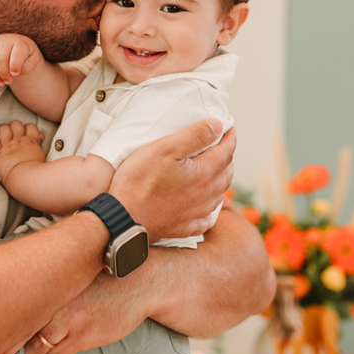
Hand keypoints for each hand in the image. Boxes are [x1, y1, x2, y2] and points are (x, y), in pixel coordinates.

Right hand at [0, 34, 42, 84]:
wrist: (18, 46)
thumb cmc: (26, 56)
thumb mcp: (32, 61)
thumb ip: (26, 67)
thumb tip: (13, 73)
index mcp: (21, 42)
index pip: (17, 53)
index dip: (15, 65)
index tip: (15, 75)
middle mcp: (7, 39)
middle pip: (1, 59)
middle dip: (3, 74)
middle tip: (8, 82)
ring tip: (1, 83)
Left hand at [0, 121, 45, 183]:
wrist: (25, 180)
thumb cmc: (36, 173)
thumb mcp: (41, 156)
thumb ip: (39, 144)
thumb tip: (40, 135)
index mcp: (31, 142)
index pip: (30, 126)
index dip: (27, 129)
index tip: (26, 135)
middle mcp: (19, 141)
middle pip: (16, 124)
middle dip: (14, 127)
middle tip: (13, 136)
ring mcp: (7, 146)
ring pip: (3, 128)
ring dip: (3, 131)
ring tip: (3, 138)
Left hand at [13, 272, 146, 353]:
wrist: (140, 282)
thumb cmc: (103, 274)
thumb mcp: (72, 271)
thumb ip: (48, 282)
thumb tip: (21, 290)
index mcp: (49, 281)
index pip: (14, 305)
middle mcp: (55, 300)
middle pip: (18, 330)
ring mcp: (69, 321)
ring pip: (35, 348)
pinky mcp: (83, 336)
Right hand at [109, 119, 234, 242]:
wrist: (124, 217)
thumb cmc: (139, 180)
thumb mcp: (165, 148)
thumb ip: (194, 136)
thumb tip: (218, 126)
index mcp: (203, 174)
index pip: (225, 152)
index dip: (229, 137)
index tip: (229, 126)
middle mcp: (205, 195)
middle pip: (226, 173)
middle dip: (228, 157)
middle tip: (223, 145)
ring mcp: (196, 213)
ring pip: (219, 195)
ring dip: (221, 179)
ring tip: (217, 170)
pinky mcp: (184, 227)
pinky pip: (206, 218)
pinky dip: (210, 208)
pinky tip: (205, 205)